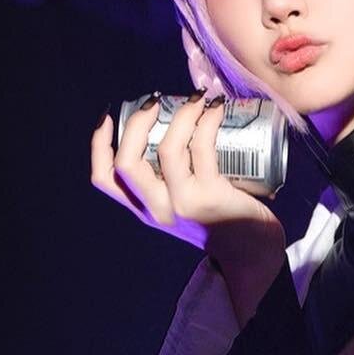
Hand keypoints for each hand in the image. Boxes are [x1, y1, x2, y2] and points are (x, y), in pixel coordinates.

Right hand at [90, 94, 284, 262]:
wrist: (254, 256)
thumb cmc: (223, 222)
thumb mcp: (185, 205)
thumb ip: (172, 179)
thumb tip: (174, 126)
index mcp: (146, 209)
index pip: (105, 179)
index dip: (99, 145)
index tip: (109, 116)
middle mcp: (158, 210)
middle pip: (127, 162)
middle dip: (137, 122)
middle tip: (155, 101)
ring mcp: (183, 205)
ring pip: (167, 149)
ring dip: (181, 115)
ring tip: (196, 98)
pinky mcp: (210, 198)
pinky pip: (202, 149)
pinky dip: (207, 122)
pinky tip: (215, 110)